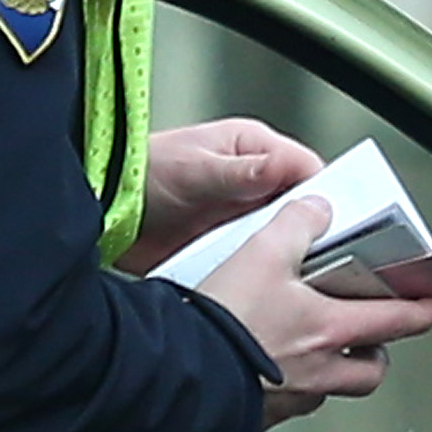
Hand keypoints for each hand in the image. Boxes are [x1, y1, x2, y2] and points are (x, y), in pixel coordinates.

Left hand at [123, 117, 326, 271]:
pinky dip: (257, 271)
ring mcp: (240, 215)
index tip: (330, 220)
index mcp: (253, 148)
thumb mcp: (195, 169)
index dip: (324, 195)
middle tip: (311, 252)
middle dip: (307, 230)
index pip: (307, 169)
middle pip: (300, 208)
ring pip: (281, 237)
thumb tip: (280, 166)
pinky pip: (254, 260)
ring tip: (285, 270)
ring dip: (281, 253)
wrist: (101, 208)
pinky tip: (258, 282)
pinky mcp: (227, 245)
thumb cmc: (140, 171)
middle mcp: (252, 181)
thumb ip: (241, 171)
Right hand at [194, 195, 431, 424]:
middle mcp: (320, 371)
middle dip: (376, 354)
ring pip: (330, 390)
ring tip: (318, 352)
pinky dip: (289, 389)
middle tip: (372, 339)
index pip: (396, 321)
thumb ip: (297, 224)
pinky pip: (289, 405)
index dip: (421, 312)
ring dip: (333, 373)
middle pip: (369, 371)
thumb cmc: (225, 322)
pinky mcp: (260, 415)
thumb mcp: (263, 252)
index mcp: (330, 329)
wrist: (180, 374)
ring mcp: (292, 398)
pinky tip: (267, 370)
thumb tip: (317, 210)